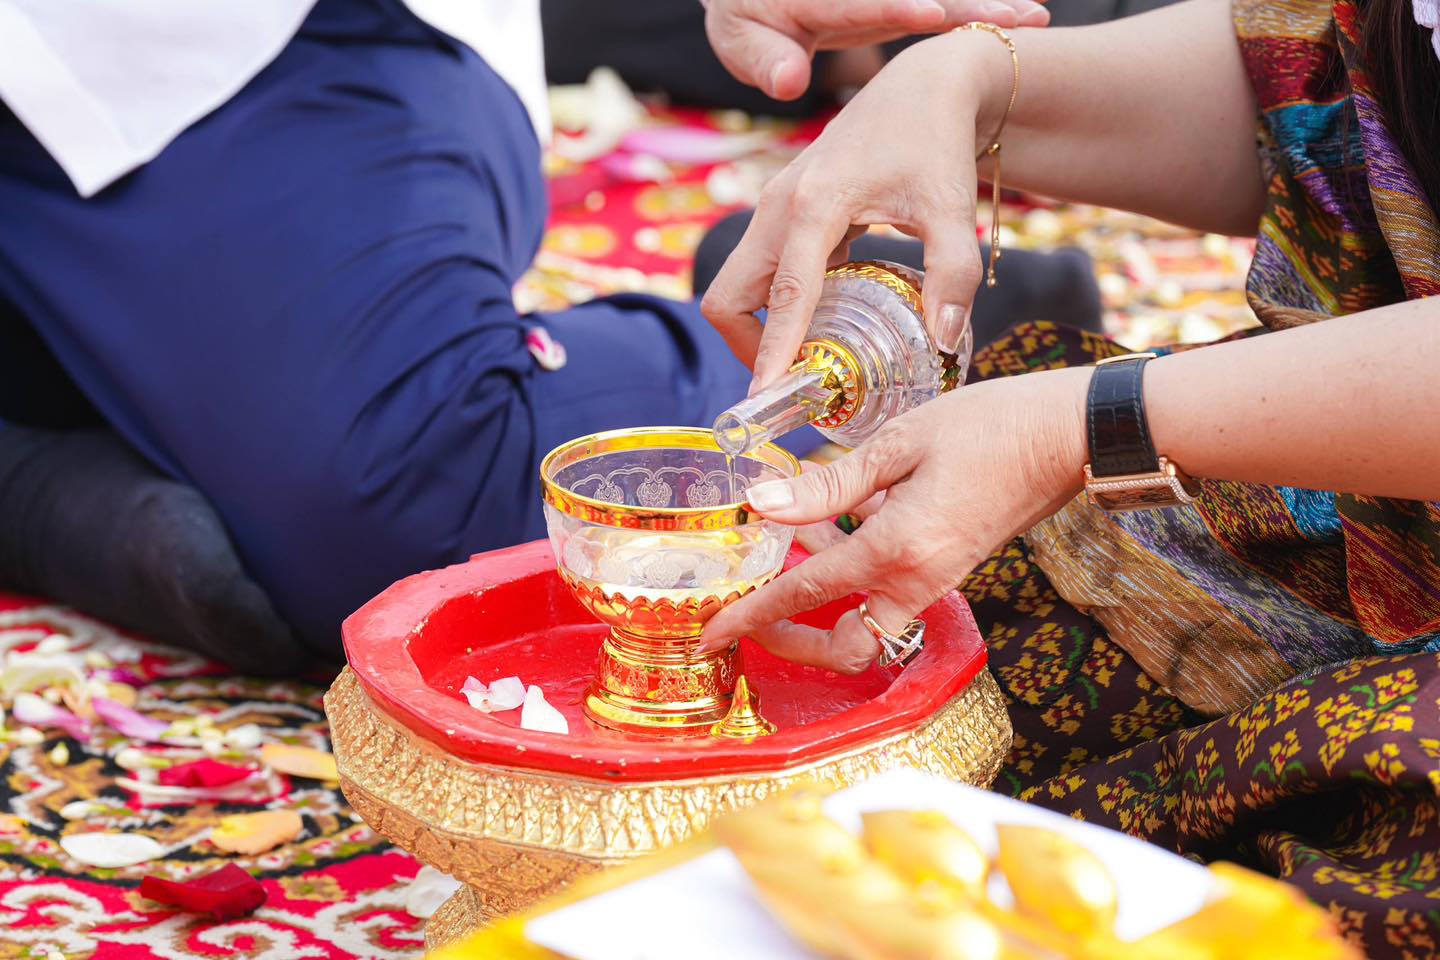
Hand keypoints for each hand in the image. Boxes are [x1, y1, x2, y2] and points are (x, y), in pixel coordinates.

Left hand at [699, 367, 1088, 672]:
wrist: (1069, 435)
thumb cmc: (990, 427)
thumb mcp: (899, 442)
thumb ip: (828, 483)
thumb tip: (763, 503)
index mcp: (896, 548)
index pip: (806, 595)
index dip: (751, 616)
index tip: (710, 635)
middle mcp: (917, 580)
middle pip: (846, 647)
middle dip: (794, 643)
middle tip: (752, 617)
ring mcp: (939, 580)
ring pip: (870, 627)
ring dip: (824, 611)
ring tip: (787, 560)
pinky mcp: (950, 568)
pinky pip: (891, 595)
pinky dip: (854, 579)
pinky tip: (834, 525)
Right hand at [700, 29, 1015, 388]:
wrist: (920, 89)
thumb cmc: (935, 143)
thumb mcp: (952, 209)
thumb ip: (952, 275)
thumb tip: (944, 340)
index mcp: (813, 206)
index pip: (782, 295)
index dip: (771, 352)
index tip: (766, 397)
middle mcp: (779, 208)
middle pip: (728, 297)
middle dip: (748, 346)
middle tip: (794, 381)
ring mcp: (774, 209)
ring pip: (739, 287)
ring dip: (763, 327)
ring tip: (815, 358)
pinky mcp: (782, 213)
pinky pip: (762, 273)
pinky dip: (779, 305)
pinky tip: (829, 318)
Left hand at [705, 0, 1048, 101]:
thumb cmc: (746, 21)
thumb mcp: (740, 40)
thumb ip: (765, 61)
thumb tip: (791, 81)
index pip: (863, 1)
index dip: (899, 5)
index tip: (935, 13)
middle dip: (967, 4)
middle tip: (1022, 15)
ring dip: (986, 7)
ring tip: (1037, 18)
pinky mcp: (898, 2)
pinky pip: (943, 7)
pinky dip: (981, 13)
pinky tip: (1025, 19)